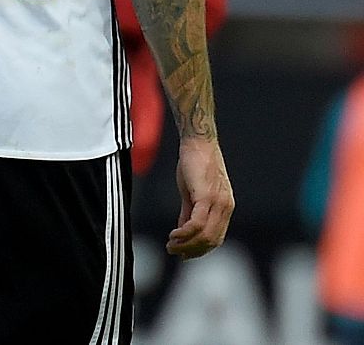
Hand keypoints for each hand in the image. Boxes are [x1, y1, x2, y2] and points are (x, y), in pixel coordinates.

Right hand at [168, 136, 232, 257]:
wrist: (197, 143)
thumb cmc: (194, 164)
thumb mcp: (191, 192)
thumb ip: (189, 212)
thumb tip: (183, 230)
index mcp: (224, 208)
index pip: (215, 238)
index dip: (199, 250)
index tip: (182, 253)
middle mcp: (225, 208)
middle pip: (211, 241)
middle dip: (191, 251)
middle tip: (173, 251)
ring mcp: (218, 203)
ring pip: (204, 235)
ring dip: (186, 245)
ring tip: (170, 245)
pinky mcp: (206, 196)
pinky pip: (197, 223)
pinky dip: (184, 233)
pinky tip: (173, 235)